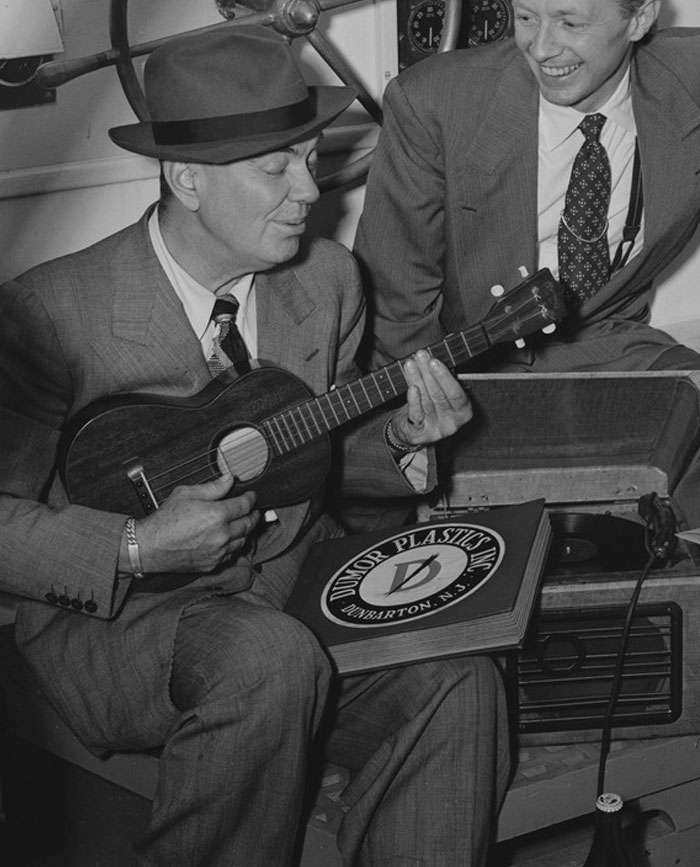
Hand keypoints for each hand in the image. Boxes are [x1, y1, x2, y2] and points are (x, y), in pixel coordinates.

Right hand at [124, 473, 259, 575]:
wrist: (149, 546)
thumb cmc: (165, 519)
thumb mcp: (186, 493)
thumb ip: (212, 487)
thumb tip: (229, 479)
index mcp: (217, 515)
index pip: (245, 505)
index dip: (251, 498)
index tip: (251, 496)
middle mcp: (221, 535)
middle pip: (249, 524)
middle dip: (254, 515)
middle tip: (254, 510)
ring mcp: (218, 552)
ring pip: (242, 541)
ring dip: (245, 531)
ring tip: (242, 523)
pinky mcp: (212, 564)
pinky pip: (230, 554)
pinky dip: (233, 545)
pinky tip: (228, 539)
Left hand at [389, 350, 472, 448]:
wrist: (412, 429)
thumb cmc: (429, 406)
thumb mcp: (439, 393)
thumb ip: (439, 380)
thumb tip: (430, 358)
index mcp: (463, 411)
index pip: (456, 393)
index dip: (444, 377)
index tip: (434, 361)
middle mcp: (453, 423)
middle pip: (440, 396)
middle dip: (428, 373)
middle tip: (420, 356)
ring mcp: (436, 430)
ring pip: (426, 401)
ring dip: (417, 380)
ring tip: (410, 364)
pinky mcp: (420, 434)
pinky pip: (417, 416)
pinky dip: (413, 401)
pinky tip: (412, 388)